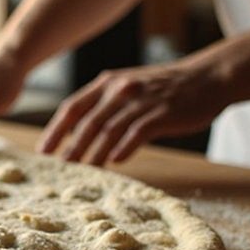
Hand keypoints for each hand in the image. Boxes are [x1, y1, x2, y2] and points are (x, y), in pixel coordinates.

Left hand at [38, 56, 228, 164]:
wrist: (207, 77)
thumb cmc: (164, 88)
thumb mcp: (129, 87)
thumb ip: (104, 106)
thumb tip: (79, 135)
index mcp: (107, 83)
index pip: (72, 107)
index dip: (55, 130)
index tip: (42, 151)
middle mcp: (120, 89)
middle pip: (87, 122)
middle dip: (71, 147)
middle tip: (60, 168)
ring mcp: (140, 101)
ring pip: (109, 130)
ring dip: (94, 153)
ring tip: (84, 171)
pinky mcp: (161, 113)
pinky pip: (137, 132)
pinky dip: (124, 147)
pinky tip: (115, 161)